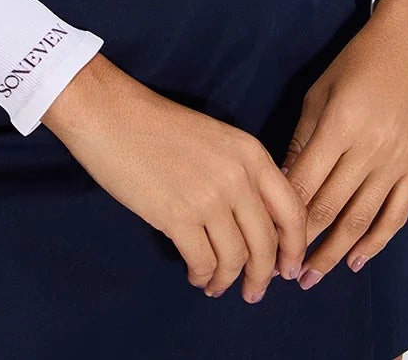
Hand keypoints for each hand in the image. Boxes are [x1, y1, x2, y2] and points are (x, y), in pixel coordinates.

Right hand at [43, 52, 308, 302]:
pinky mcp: (178, 216)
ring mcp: (209, 197)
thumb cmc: (158, 126)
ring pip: (235, 259)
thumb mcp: (216, 141)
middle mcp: (238, 176)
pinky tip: (195, 275)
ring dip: (227, 280)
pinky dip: (202, 276)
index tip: (289, 268)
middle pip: (266, 243)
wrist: (111, 116)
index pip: (292, 210)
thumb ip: (241, 176)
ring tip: (215, 286)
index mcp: (251, 153)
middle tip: (253, 292)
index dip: (295, 246)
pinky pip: (203, 262)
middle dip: (262, 275)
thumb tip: (255, 224)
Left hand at [278, 0, 407, 288]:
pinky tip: (355, 259)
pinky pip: (395, 214)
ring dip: (335, 251)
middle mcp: (370, 149)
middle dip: (304, 242)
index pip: (307, 182)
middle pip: (332, 207)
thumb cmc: (358, 61)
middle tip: (282, 271)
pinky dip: (376, 241)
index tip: (265, 237)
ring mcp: (397, 162)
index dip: (285, 215)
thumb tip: (283, 183)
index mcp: (341, 126)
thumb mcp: (320, 92)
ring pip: (363, 219)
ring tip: (312, 276)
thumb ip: (303, 139)